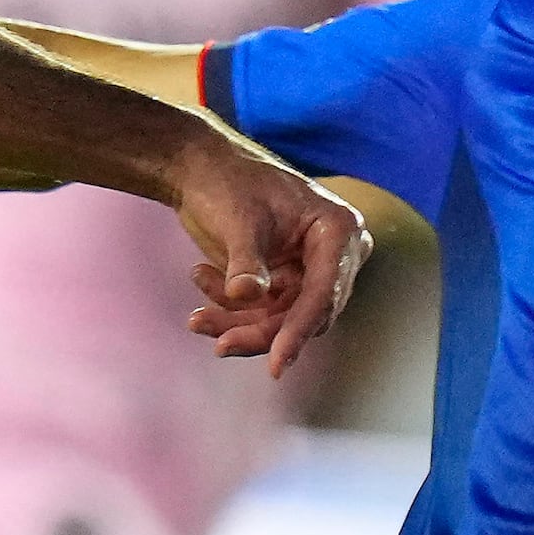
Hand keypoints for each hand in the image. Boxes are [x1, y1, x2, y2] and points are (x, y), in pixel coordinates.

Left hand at [168, 131, 368, 380]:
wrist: (200, 169)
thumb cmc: (226, 182)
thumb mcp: (238, 221)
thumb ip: (245, 261)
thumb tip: (247, 296)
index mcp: (338, 230)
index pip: (323, 294)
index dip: (298, 331)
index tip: (276, 365)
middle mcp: (333, 254)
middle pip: (303, 314)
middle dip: (259, 331)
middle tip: (217, 342)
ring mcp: (308, 269)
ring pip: (279, 320)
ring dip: (237, 323)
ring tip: (196, 319)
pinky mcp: (284, 281)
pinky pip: (262, 313)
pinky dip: (230, 310)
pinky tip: (200, 278)